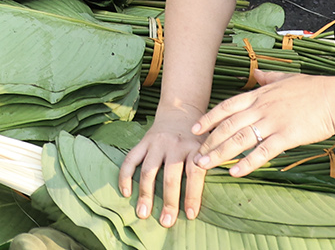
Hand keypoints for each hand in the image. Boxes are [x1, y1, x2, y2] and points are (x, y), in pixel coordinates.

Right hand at [118, 104, 205, 225]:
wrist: (181, 112)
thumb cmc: (197, 138)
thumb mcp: (209, 148)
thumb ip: (208, 167)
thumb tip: (209, 195)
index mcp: (194, 148)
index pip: (194, 174)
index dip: (193, 195)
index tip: (190, 215)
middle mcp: (175, 145)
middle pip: (170, 176)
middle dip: (168, 201)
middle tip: (166, 222)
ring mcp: (157, 143)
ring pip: (148, 170)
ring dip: (145, 194)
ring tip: (143, 214)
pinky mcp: (143, 141)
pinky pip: (131, 159)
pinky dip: (125, 176)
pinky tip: (125, 193)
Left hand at [189, 70, 334, 178]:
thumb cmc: (313, 89)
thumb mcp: (286, 78)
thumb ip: (268, 78)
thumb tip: (256, 73)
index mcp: (259, 94)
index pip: (226, 106)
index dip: (209, 118)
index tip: (195, 128)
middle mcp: (261, 108)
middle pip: (228, 125)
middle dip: (209, 141)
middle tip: (194, 156)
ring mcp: (272, 122)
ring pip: (240, 139)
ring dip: (220, 153)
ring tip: (205, 165)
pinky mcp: (286, 136)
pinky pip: (262, 151)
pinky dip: (247, 162)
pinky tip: (235, 172)